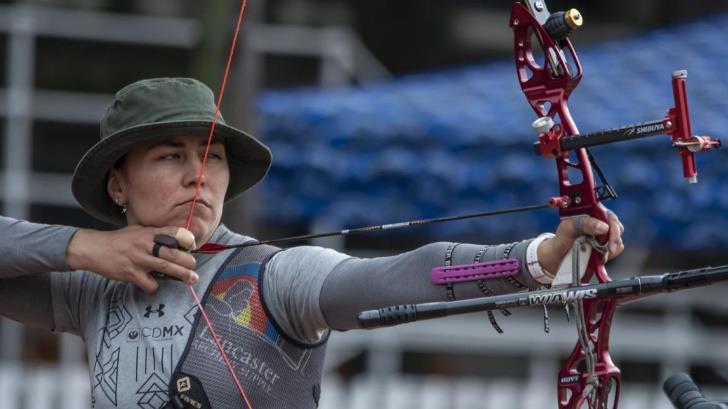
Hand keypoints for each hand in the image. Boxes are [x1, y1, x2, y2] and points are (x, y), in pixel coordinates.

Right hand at [66, 226, 197, 292]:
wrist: (93, 248)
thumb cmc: (118, 240)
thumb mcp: (137, 230)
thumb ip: (154, 234)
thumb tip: (176, 241)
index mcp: (148, 232)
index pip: (172, 232)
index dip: (185, 238)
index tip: (193, 245)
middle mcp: (144, 244)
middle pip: (172, 252)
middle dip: (187, 260)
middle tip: (194, 265)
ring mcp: (138, 259)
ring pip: (165, 267)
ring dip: (181, 274)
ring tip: (192, 278)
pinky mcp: (131, 273)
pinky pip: (149, 283)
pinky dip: (154, 286)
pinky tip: (153, 284)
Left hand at [537, 211, 624, 273]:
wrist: (557, 256)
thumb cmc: (561, 239)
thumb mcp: (567, 229)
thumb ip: (583, 224)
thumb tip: (603, 227)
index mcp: (590, 212)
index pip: (608, 214)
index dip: (612, 224)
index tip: (608, 234)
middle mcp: (599, 222)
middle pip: (617, 227)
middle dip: (614, 238)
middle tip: (608, 249)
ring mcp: (603, 235)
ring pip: (617, 239)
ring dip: (610, 248)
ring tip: (596, 254)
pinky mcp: (605, 247)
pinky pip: (615, 250)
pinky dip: (609, 254)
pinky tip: (598, 257)